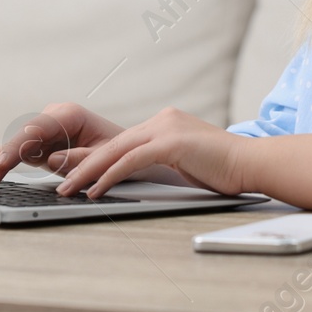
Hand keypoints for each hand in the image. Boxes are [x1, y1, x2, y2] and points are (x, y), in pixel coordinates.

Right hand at [0, 103, 123, 185]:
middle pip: (21, 137)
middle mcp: (52, 119)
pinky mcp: (39, 145)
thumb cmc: (121, 152)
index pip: (36, 129)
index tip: (4, 162)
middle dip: (3, 156)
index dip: (17, 147)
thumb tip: (52, 159)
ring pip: (15, 146)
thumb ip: (81, 158)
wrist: (128, 151)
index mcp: (68, 114)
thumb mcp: (107, 156)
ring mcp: (43, 132)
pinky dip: (2, 163)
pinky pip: (17, 154)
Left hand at [54, 108, 249, 198]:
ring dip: (87, 172)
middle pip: (112, 143)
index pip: (122, 142)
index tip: (72, 173)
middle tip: (58, 181)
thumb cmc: (225, 171)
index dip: (95, 158)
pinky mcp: (172, 142)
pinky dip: (109, 176)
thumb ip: (166, 162)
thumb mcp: (188, 163)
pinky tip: (95, 190)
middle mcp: (162, 120)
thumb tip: (143, 176)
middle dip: (81, 164)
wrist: (253, 164)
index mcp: (165, 124)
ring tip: (67, 189)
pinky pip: (131, 160)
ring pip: (115, 151)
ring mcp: (166, 128)